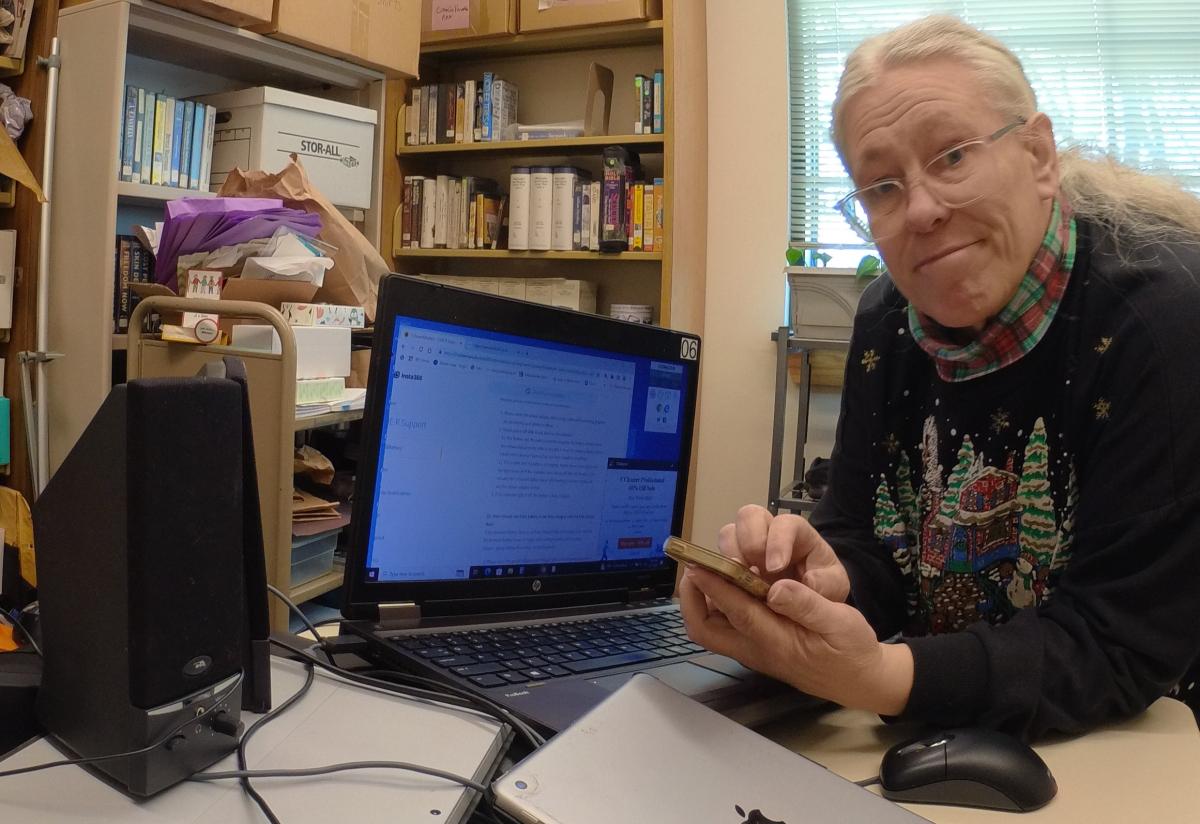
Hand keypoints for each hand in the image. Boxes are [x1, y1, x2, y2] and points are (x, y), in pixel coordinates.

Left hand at [678, 566, 912, 714]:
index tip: (698, 563)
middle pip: (705, 629)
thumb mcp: (842, 624)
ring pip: (708, 630)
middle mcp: (756, 649)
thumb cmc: (851, 651)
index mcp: (779, 641)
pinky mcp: (753, 649)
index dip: (716, 586)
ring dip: (697, 601)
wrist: (859, 681)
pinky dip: (711, 605)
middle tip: (693, 566)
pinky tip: (721, 583)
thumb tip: (777, 588)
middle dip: (691, 599)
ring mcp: (751, 651)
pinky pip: (718, 629)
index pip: (738, 611)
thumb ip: (809, 606)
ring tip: (702, 570)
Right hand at [719, 505, 850, 602]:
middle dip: (749, 540)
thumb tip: (808, 583)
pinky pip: (716, 560)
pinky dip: (719, 573)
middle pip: (749, 516)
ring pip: (728, 534)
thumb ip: (825, 584)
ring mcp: (746, 546)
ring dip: (730, 556)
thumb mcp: (832, 587)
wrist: (810, 604)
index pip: (785, 523)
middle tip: (752, 569)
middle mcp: (768, 533)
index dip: (778, 541)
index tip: (775, 568)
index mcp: (797, 533)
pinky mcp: (732, 565)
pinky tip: (728, 591)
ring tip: (738, 582)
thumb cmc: (821, 589)